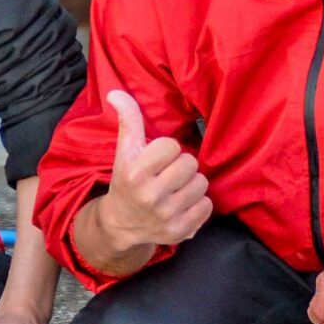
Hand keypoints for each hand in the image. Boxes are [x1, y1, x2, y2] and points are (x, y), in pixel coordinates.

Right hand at [97, 90, 211, 251]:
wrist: (122, 225)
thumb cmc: (127, 181)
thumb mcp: (124, 152)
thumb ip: (128, 120)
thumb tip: (116, 92)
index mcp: (135, 173)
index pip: (171, 146)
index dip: (167, 150)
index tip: (157, 160)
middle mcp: (150, 196)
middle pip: (190, 164)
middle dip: (182, 166)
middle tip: (168, 175)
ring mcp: (166, 216)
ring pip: (201, 184)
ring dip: (191, 184)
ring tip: (175, 189)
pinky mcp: (181, 231)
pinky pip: (207, 206)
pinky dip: (198, 204)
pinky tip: (181, 205)